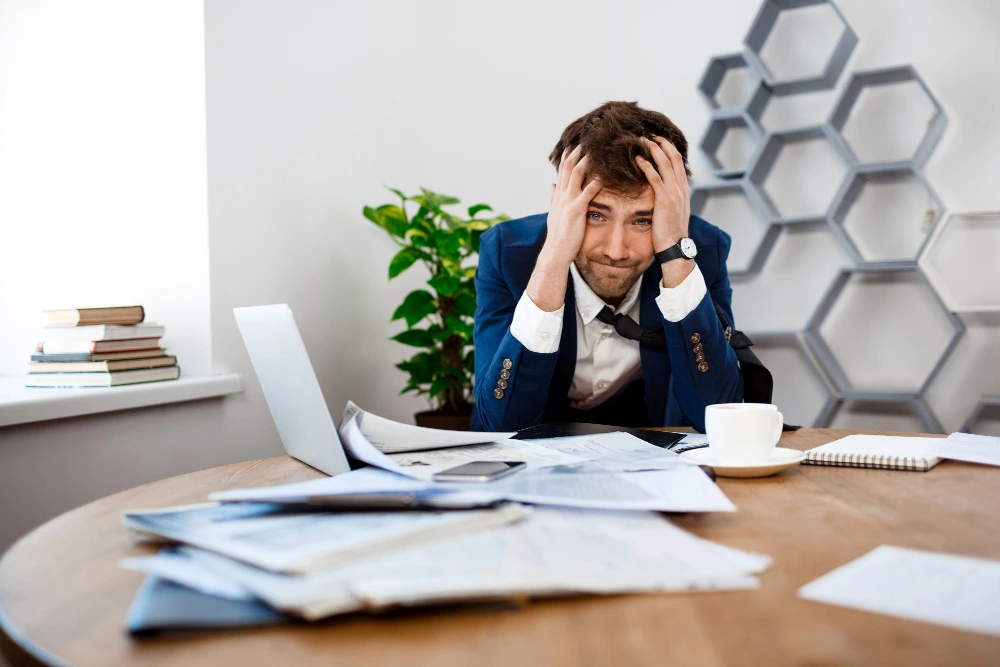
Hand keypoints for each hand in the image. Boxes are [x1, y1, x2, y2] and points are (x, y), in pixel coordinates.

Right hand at [525, 146, 601, 311]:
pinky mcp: (577, 210)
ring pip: (576, 175)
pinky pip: (587, 193)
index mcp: (558, 195)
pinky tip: (602, 175)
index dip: (568, 156)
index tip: (574, 143)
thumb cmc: (558, 236)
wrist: (555, 252)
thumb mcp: (554, 213)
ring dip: (585, 161)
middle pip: (569, 168)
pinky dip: (594, 183)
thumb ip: (553, 197)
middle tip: (586, 138)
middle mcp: (562, 195)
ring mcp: (568, 202)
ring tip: (594, 149)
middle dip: (577, 152)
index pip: (563, 170)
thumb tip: (551, 184)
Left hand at [635, 136, 690, 254]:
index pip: (677, 161)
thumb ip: (668, 200)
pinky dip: (646, 166)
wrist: (676, 248)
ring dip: (653, 149)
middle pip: (673, 157)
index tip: (657, 139)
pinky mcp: (665, 200)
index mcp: (683, 189)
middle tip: (648, 133)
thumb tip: (658, 193)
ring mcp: (674, 193)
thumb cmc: (670, 233)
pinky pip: (655, 178)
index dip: (668, 148)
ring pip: (665, 163)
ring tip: (641, 140)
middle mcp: (681, 188)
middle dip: (661, 142)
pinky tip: (637, 159)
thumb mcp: (672, 213)